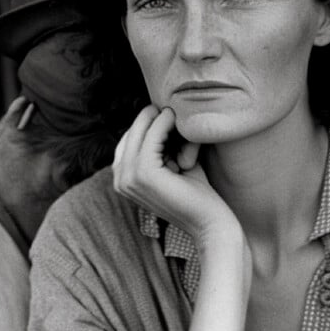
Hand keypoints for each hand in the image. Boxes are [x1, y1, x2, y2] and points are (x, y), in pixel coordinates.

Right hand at [113, 105, 236, 240]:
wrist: (210, 221)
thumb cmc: (196, 191)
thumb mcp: (172, 164)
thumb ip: (161, 144)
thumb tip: (160, 110)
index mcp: (123, 179)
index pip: (128, 139)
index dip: (147, 124)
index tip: (169, 116)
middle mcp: (119, 180)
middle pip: (131, 133)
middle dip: (151, 117)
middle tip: (173, 109)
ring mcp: (128, 178)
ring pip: (139, 132)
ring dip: (160, 119)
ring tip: (178, 116)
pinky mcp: (142, 174)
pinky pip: (151, 137)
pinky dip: (165, 124)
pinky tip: (178, 120)